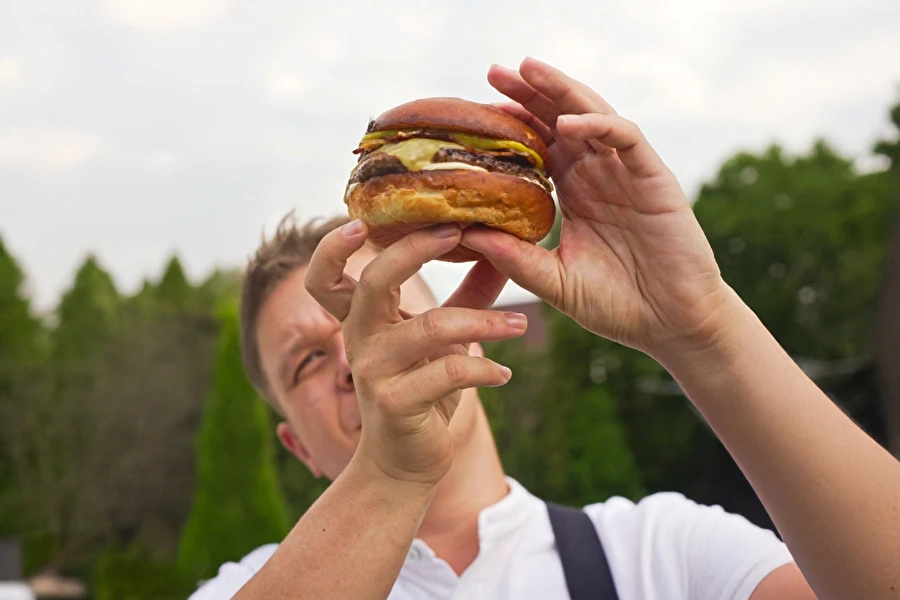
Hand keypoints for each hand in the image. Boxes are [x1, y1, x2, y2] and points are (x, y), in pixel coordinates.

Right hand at [304, 222, 524, 485]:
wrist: (406, 462)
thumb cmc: (423, 391)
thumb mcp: (443, 339)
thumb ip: (468, 295)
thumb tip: (501, 250)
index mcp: (362, 319)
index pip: (324, 277)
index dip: (331, 247)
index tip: (363, 220)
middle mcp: (360, 339)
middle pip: (374, 281)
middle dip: (416, 249)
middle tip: (461, 232)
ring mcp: (373, 372)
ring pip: (432, 328)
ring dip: (486, 323)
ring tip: (521, 325)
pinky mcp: (395, 403)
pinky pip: (450, 372)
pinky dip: (486, 369)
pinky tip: (504, 375)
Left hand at [460, 58, 732, 357]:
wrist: (671, 325)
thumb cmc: (616, 305)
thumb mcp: (555, 282)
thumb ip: (516, 259)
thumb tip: (465, 233)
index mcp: (573, 194)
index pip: (537, 146)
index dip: (510, 126)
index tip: (473, 113)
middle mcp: (596, 175)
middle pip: (559, 120)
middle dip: (528, 93)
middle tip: (493, 71)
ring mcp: (625, 173)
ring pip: (592, 115)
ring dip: (560, 92)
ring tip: (527, 70)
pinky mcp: (654, 178)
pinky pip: (626, 138)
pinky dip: (598, 125)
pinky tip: (566, 122)